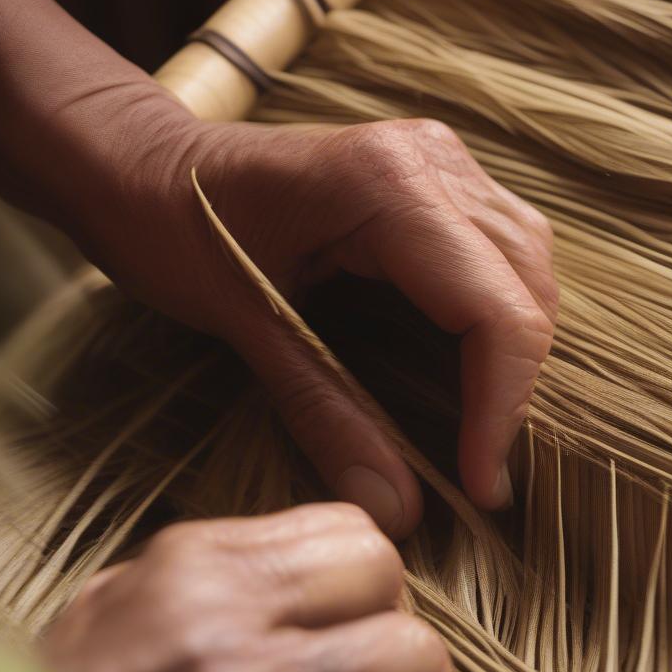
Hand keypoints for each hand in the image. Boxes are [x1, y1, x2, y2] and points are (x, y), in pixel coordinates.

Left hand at [89, 114, 557, 536]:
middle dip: (514, 387)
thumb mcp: (243, 327)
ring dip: (514, 353)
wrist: (142, 163)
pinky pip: (501, 251)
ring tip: (479, 426)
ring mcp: (438, 159)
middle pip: (527, 287)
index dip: (500, 406)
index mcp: (386, 186)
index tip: (480, 485)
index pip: (495, 309)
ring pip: (528, 266)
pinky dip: (497, 318)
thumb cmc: (170, 230)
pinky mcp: (433, 176)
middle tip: (478, 468)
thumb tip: (396, 512)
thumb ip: (325, 415)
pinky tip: (469, 366)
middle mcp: (432, 160)